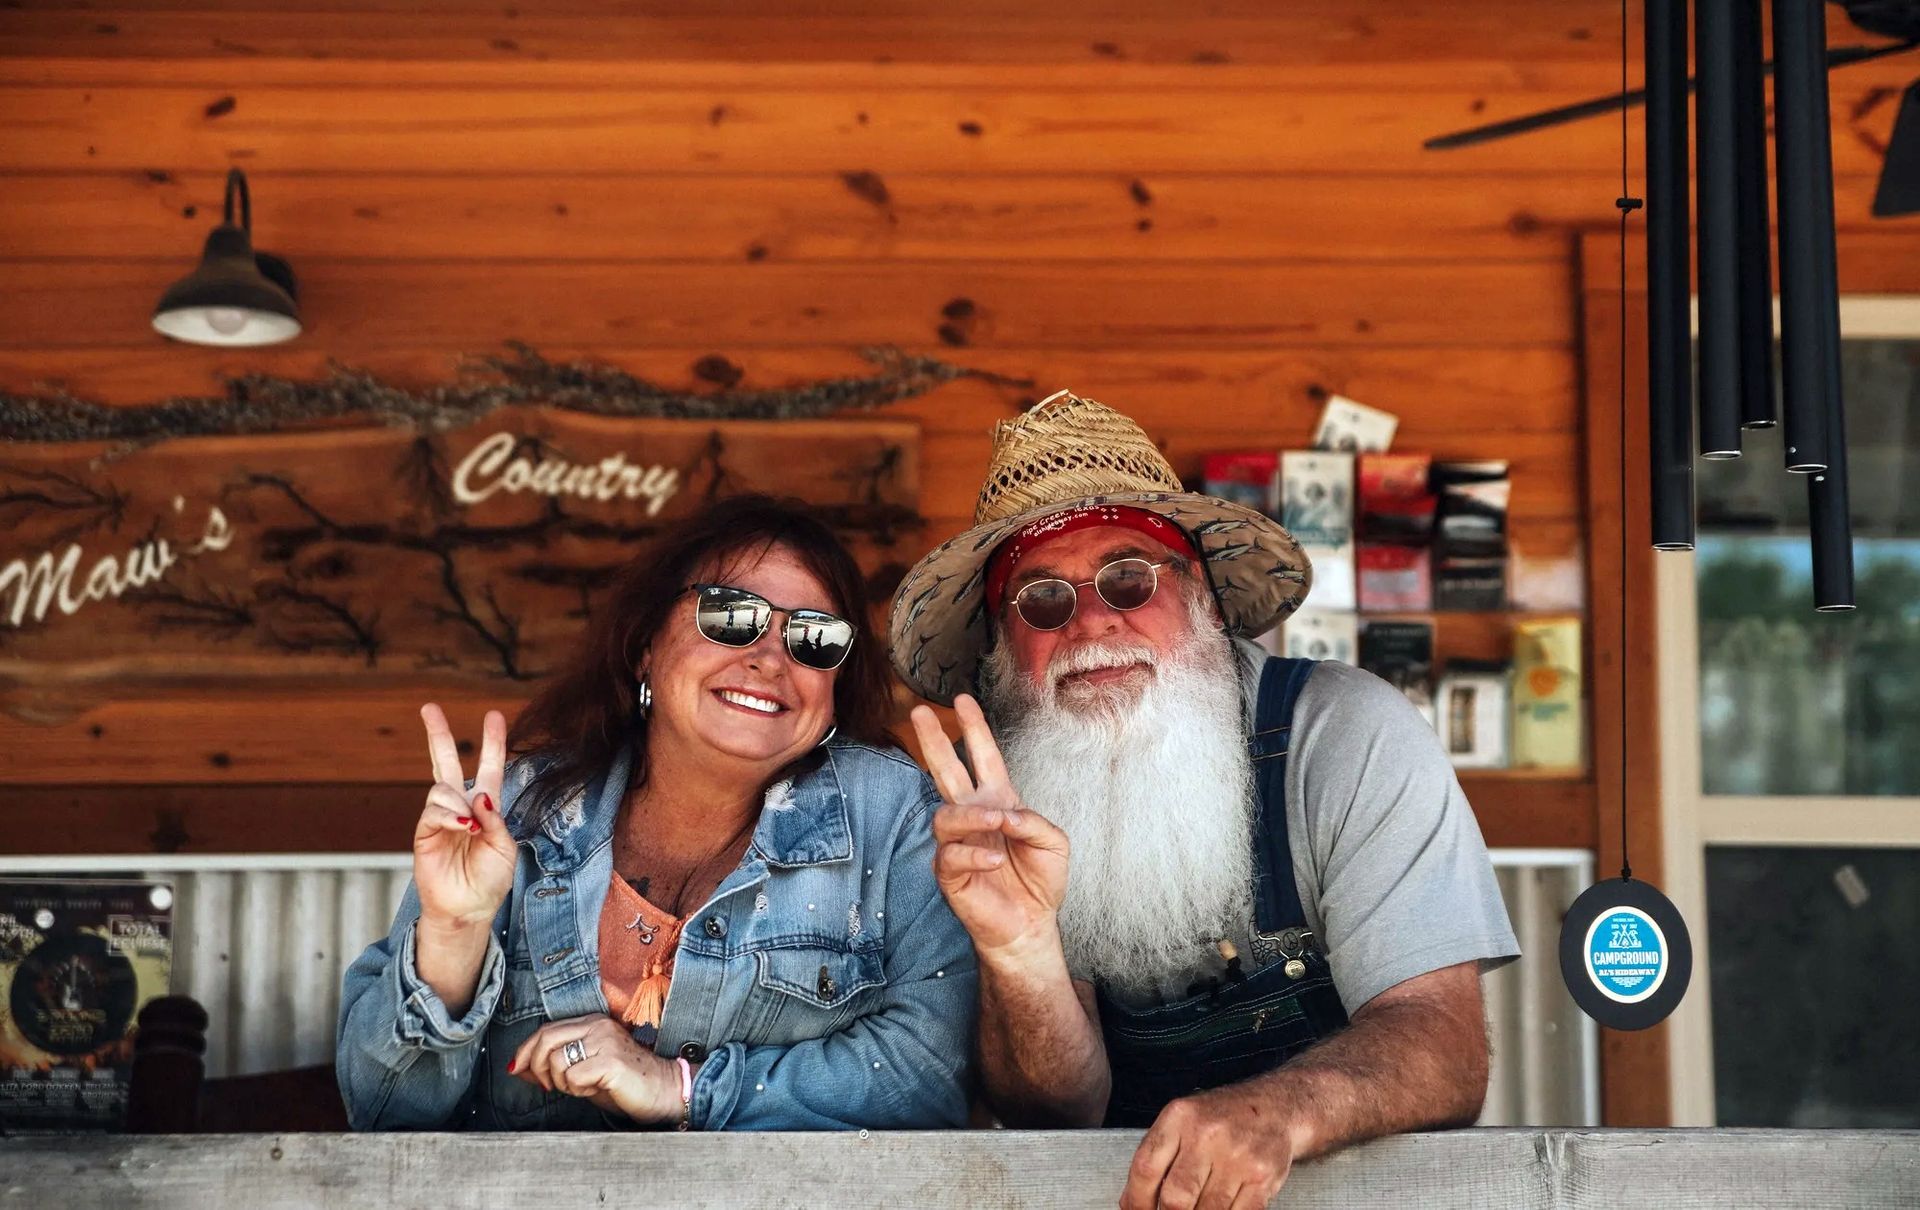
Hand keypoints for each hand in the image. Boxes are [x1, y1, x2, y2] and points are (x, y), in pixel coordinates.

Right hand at [413, 703, 516, 929]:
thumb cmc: (490, 880)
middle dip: (438, 734)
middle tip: (429, 707)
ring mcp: (440, 818)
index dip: (493, 742)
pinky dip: (449, 816)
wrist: (469, 908)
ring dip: (458, 802)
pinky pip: (433, 811)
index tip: (494, 715)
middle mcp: (461, 806)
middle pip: (447, 762)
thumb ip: (496, 820)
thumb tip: (479, 795)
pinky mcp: (424, 832)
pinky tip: (461, 828)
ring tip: (469, 827)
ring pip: (442, 787)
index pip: (490, 767)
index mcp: (487, 807)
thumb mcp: (505, 847)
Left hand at [509, 1014, 684, 1124]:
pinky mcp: (611, 1061)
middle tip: (547, 1086)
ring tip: (582, 1088)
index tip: (517, 1069)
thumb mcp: (582, 1073)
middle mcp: (598, 1026)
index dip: (525, 1050)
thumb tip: (518, 1069)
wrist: (663, 1090)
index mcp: (591, 1023)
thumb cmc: (624, 1083)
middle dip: (537, 1067)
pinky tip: (595, 1089)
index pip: (546, 1030)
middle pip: (546, 1039)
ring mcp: (606, 1041)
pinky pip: (574, 1077)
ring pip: (557, 1060)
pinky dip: (578, 1090)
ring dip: (561, 1083)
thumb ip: (553, 1067)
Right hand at [909, 694, 1070, 961]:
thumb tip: (1002, 814)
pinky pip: (950, 855)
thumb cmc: (1040, 881)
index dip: (975, 730)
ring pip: (946, 814)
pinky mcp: (949, 873)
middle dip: (934, 741)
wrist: (1030, 924)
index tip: (963, 701)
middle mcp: (973, 818)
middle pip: (947, 771)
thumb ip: (1033, 820)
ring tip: (996, 822)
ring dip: (971, 815)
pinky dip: (977, 855)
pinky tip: (996, 861)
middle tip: (919, 713)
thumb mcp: (1053, 842)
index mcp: (998, 802)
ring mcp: (958, 844)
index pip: (984, 759)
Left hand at [1121, 1085, 1300, 1209]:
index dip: (1135, 1201)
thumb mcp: (1183, 1121)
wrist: (1275, 1107)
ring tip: (1195, 1208)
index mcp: (1180, 1117)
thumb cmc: (1223, 1117)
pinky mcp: (1262, 1177)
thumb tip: (1130, 1202)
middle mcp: (1208, 1134)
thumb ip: (1157, 1156)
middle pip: (1175, 1197)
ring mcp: (1237, 1157)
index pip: (1145, 1168)